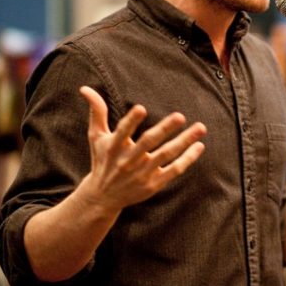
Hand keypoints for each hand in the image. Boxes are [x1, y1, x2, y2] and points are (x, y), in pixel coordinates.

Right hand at [76, 86, 206, 211]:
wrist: (103, 197)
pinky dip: (188, 159)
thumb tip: (85, 88)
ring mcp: (142, 173)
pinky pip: (174, 170)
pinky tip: (199, 146)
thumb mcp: (96, 137)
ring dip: (184, 142)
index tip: (141, 108)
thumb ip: (97, 112)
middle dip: (164, 129)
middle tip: (180, 116)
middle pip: (148, 143)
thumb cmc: (102, 160)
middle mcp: (128, 161)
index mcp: (114, 147)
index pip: (122, 132)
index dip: (131, 121)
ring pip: (166, 155)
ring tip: (201, 127)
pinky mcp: (153, 184)